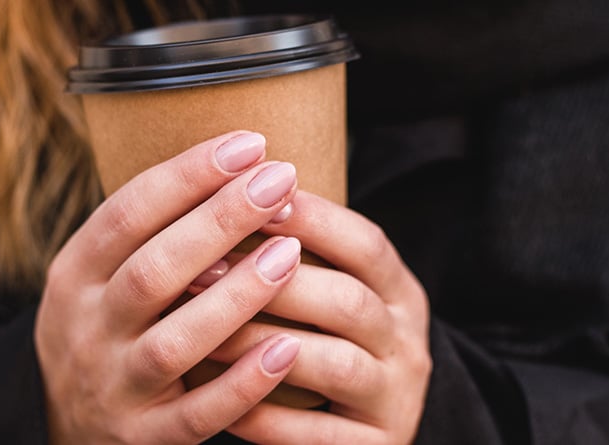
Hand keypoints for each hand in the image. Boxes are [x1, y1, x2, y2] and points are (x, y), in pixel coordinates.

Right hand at [35, 131, 305, 443]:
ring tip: (291, 252)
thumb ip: (151, 230)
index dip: (188, 175)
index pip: (126, 214)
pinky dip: (244, 383)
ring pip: (176, 343)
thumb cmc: (109, 327)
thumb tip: (238, 160)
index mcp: (74, 276)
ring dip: (237, 296)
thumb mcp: (100, 274)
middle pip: (153, 270)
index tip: (249, 144)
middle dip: (220, 221)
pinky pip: (199, 414)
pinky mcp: (144, 437)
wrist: (62, 424)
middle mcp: (87, 330)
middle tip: (280, 181)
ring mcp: (115, 387)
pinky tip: (289, 349)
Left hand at [200, 191, 433, 443]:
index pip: (366, 244)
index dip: (313, 219)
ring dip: (263, 346)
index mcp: (399, 293)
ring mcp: (394, 398)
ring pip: (334, 366)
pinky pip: (317, 435)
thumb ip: (298, 256)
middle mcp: (407, 342)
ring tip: (201, 335)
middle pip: (349, 302)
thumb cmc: (329, 347)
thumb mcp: (335, 297)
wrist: (367, 437)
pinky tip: (218, 403)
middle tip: (202, 270)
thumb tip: (224, 188)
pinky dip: (265, 418)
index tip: (248, 194)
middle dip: (273, 283)